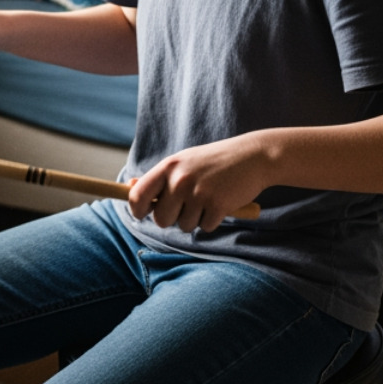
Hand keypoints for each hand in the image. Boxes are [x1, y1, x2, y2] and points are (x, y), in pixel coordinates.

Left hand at [127, 136, 267, 232]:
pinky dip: (212, 220)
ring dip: (195, 219)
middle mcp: (181, 180)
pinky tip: (221, 202)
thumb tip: (130, 188)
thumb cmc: (214, 161)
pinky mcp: (218, 206)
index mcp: (169, 167)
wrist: (253, 156)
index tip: (142, 214)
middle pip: (161, 219)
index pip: (138, 196)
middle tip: (186, 206)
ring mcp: (199, 193)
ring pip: (184, 226)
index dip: (136, 209)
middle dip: (172, 219)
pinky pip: (205, 227)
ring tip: (207, 199)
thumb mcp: (184, 161)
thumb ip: (160, 177)